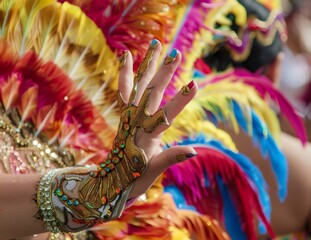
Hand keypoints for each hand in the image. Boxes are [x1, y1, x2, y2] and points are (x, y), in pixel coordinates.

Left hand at [117, 40, 197, 198]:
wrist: (111, 180)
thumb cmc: (135, 178)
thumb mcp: (155, 171)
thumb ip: (172, 157)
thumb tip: (194, 150)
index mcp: (147, 136)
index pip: (167, 114)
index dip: (181, 100)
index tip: (193, 84)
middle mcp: (137, 121)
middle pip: (152, 93)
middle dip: (165, 73)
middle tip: (176, 53)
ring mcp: (129, 115)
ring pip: (139, 85)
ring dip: (148, 64)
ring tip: (156, 43)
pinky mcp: (124, 113)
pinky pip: (124, 90)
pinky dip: (126, 73)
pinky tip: (127, 55)